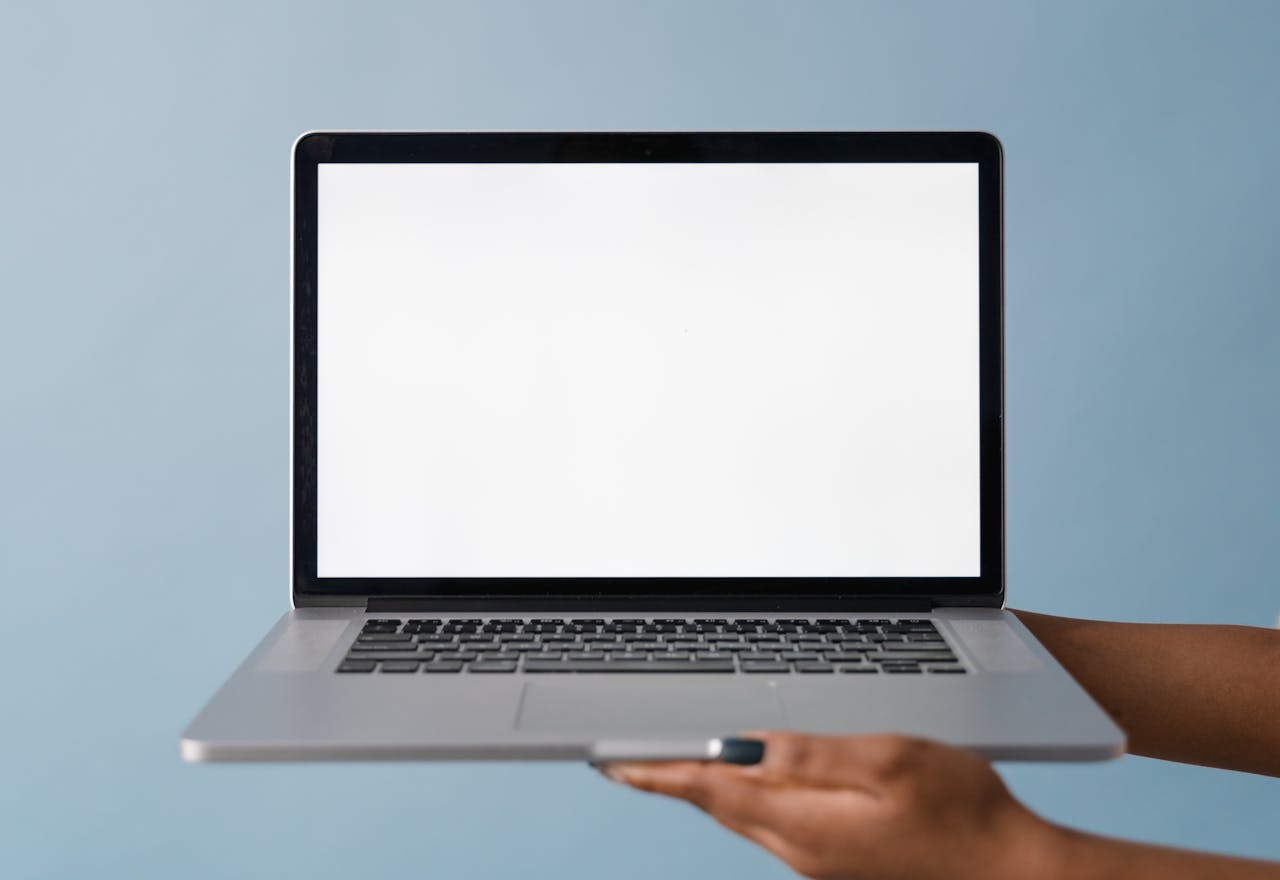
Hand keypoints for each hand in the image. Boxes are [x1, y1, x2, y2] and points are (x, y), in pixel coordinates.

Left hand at [598, 732, 1060, 879]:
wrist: (1013, 873)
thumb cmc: (966, 814)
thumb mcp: (892, 760)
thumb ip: (813, 753)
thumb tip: (746, 745)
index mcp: (807, 822)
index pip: (709, 789)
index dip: (657, 771)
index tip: (612, 761)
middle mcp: (802, 850)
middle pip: (717, 805)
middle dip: (669, 779)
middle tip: (627, 757)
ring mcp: (819, 862)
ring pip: (741, 817)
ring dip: (704, 789)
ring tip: (671, 763)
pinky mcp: (837, 863)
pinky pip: (771, 827)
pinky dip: (743, 801)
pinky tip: (746, 784)